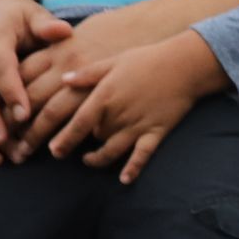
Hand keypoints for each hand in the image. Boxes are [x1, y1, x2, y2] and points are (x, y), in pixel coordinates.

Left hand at [41, 33, 224, 182]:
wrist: (185, 64)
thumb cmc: (148, 59)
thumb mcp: (114, 61)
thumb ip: (88, 73)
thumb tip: (64, 80)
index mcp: (105, 96)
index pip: (78, 123)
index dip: (64, 139)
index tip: (53, 150)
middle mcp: (119, 114)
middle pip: (94, 137)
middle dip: (81, 143)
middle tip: (67, 148)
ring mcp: (138, 125)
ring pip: (112, 150)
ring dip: (98, 159)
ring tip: (89, 160)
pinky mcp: (156, 131)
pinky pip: (143, 155)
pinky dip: (134, 169)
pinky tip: (125, 179)